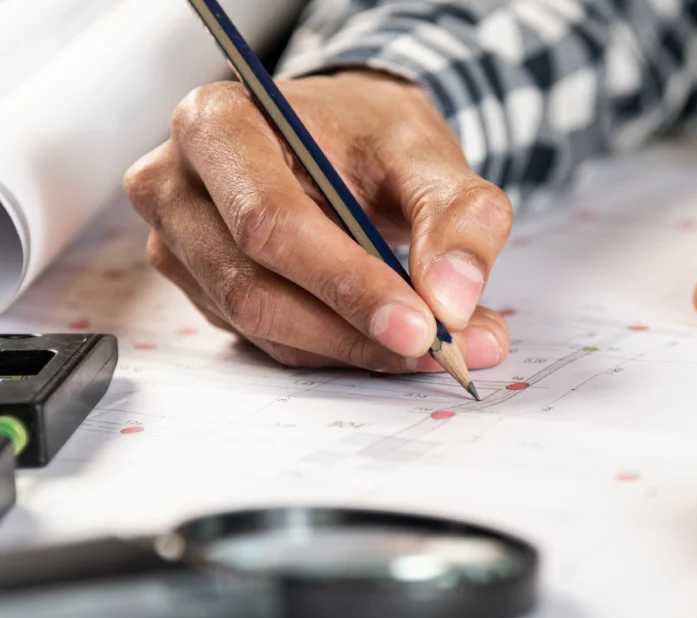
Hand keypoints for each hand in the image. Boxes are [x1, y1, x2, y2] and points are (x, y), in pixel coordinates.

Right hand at [124, 71, 510, 370]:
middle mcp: (176, 186)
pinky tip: (388, 338)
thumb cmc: (368, 135)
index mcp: (217, 124)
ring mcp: (180, 245)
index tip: (421, 326)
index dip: (346, 284)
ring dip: (352, 349)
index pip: (270, 223)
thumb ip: (456, 217)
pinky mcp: (201, 290)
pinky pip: (269, 340)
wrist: (339, 139)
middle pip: (254, 288)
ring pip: (261, 327)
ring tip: (434, 348)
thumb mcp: (425, 153)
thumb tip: (451, 302)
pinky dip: (337, 350)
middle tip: (440, 351)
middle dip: (354, 330)